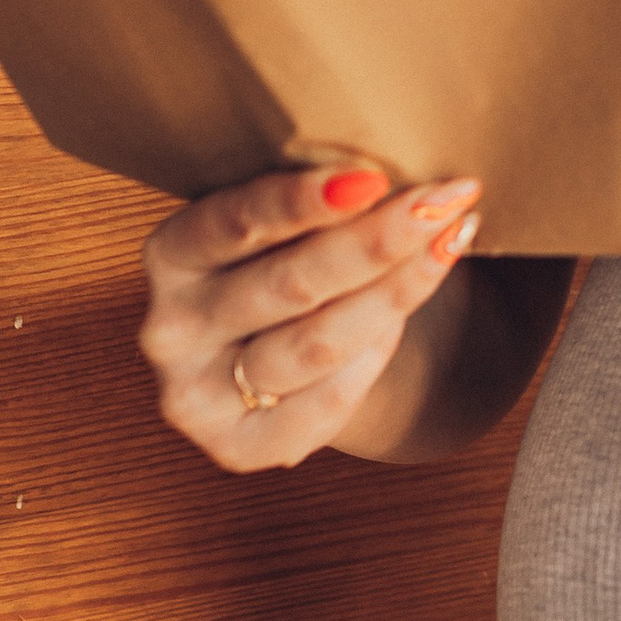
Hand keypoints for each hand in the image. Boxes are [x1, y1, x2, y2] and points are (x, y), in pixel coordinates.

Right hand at [139, 164, 481, 469]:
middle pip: (288, 284)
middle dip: (377, 240)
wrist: (284, 352)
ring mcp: (196, 396)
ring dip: (396, 292)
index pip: (233, 220)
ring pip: (316, 345)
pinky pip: (325, 402)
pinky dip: (375, 355)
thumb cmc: (289, 263)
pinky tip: (407, 315)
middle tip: (446, 200)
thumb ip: (318, 200)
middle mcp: (170, 328)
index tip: (374, 177)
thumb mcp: (283, 222)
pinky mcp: (235, 447)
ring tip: (450, 242)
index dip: (302, 200)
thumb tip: (400, 173)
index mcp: (171, 254)